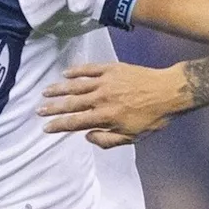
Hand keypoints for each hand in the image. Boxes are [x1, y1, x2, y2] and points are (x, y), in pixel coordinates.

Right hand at [39, 63, 185, 147]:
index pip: (75, 123)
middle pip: (71, 104)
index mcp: (106, 117)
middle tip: (38, 110)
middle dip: (53, 108)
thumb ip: (108, 140)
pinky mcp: (112, 69)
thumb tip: (87, 137)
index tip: (45, 128)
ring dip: (59, 89)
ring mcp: (106, 82)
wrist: (170, 92)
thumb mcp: (133, 138)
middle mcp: (102, 99)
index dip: (58, 125)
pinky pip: (89, 69)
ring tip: (46, 92)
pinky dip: (76, 71)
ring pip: (76, 85)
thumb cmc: (153, 118)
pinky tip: (65, 73)